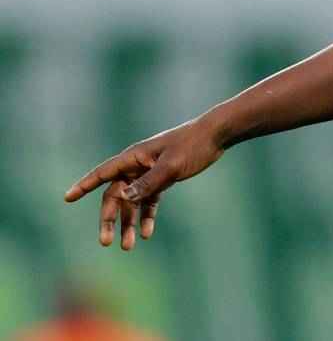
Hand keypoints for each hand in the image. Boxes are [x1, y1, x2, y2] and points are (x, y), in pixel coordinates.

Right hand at [63, 119, 225, 250]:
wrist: (214, 137)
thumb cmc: (191, 146)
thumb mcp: (170, 166)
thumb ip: (147, 183)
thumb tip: (123, 198)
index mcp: (133, 157)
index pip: (102, 173)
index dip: (84, 185)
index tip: (67, 198)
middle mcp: (137, 166)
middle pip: (115, 195)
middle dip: (108, 219)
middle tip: (105, 241)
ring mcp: (148, 173)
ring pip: (131, 202)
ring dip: (128, 223)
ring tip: (128, 246)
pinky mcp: (162, 180)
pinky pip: (149, 201)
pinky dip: (147, 216)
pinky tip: (147, 233)